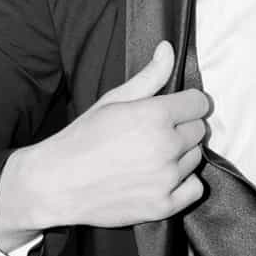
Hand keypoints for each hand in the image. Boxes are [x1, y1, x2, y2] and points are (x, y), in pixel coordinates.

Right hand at [0, 41, 207, 238]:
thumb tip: (168, 49)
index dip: (186, 103)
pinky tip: (160, 178)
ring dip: (180, 156)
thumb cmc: (82, 138)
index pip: (200, 103)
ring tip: (150, 156)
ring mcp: (166, 179)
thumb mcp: (113, 100)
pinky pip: (195, 189)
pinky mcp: (163, 206)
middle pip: (199, 130)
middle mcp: (165, 147)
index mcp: (155, 116)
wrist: (55, 183)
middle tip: (153, 134)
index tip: (173, 109)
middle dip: (182, 128)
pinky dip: (183, 183)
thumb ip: (148, 76)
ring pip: (196, 158)